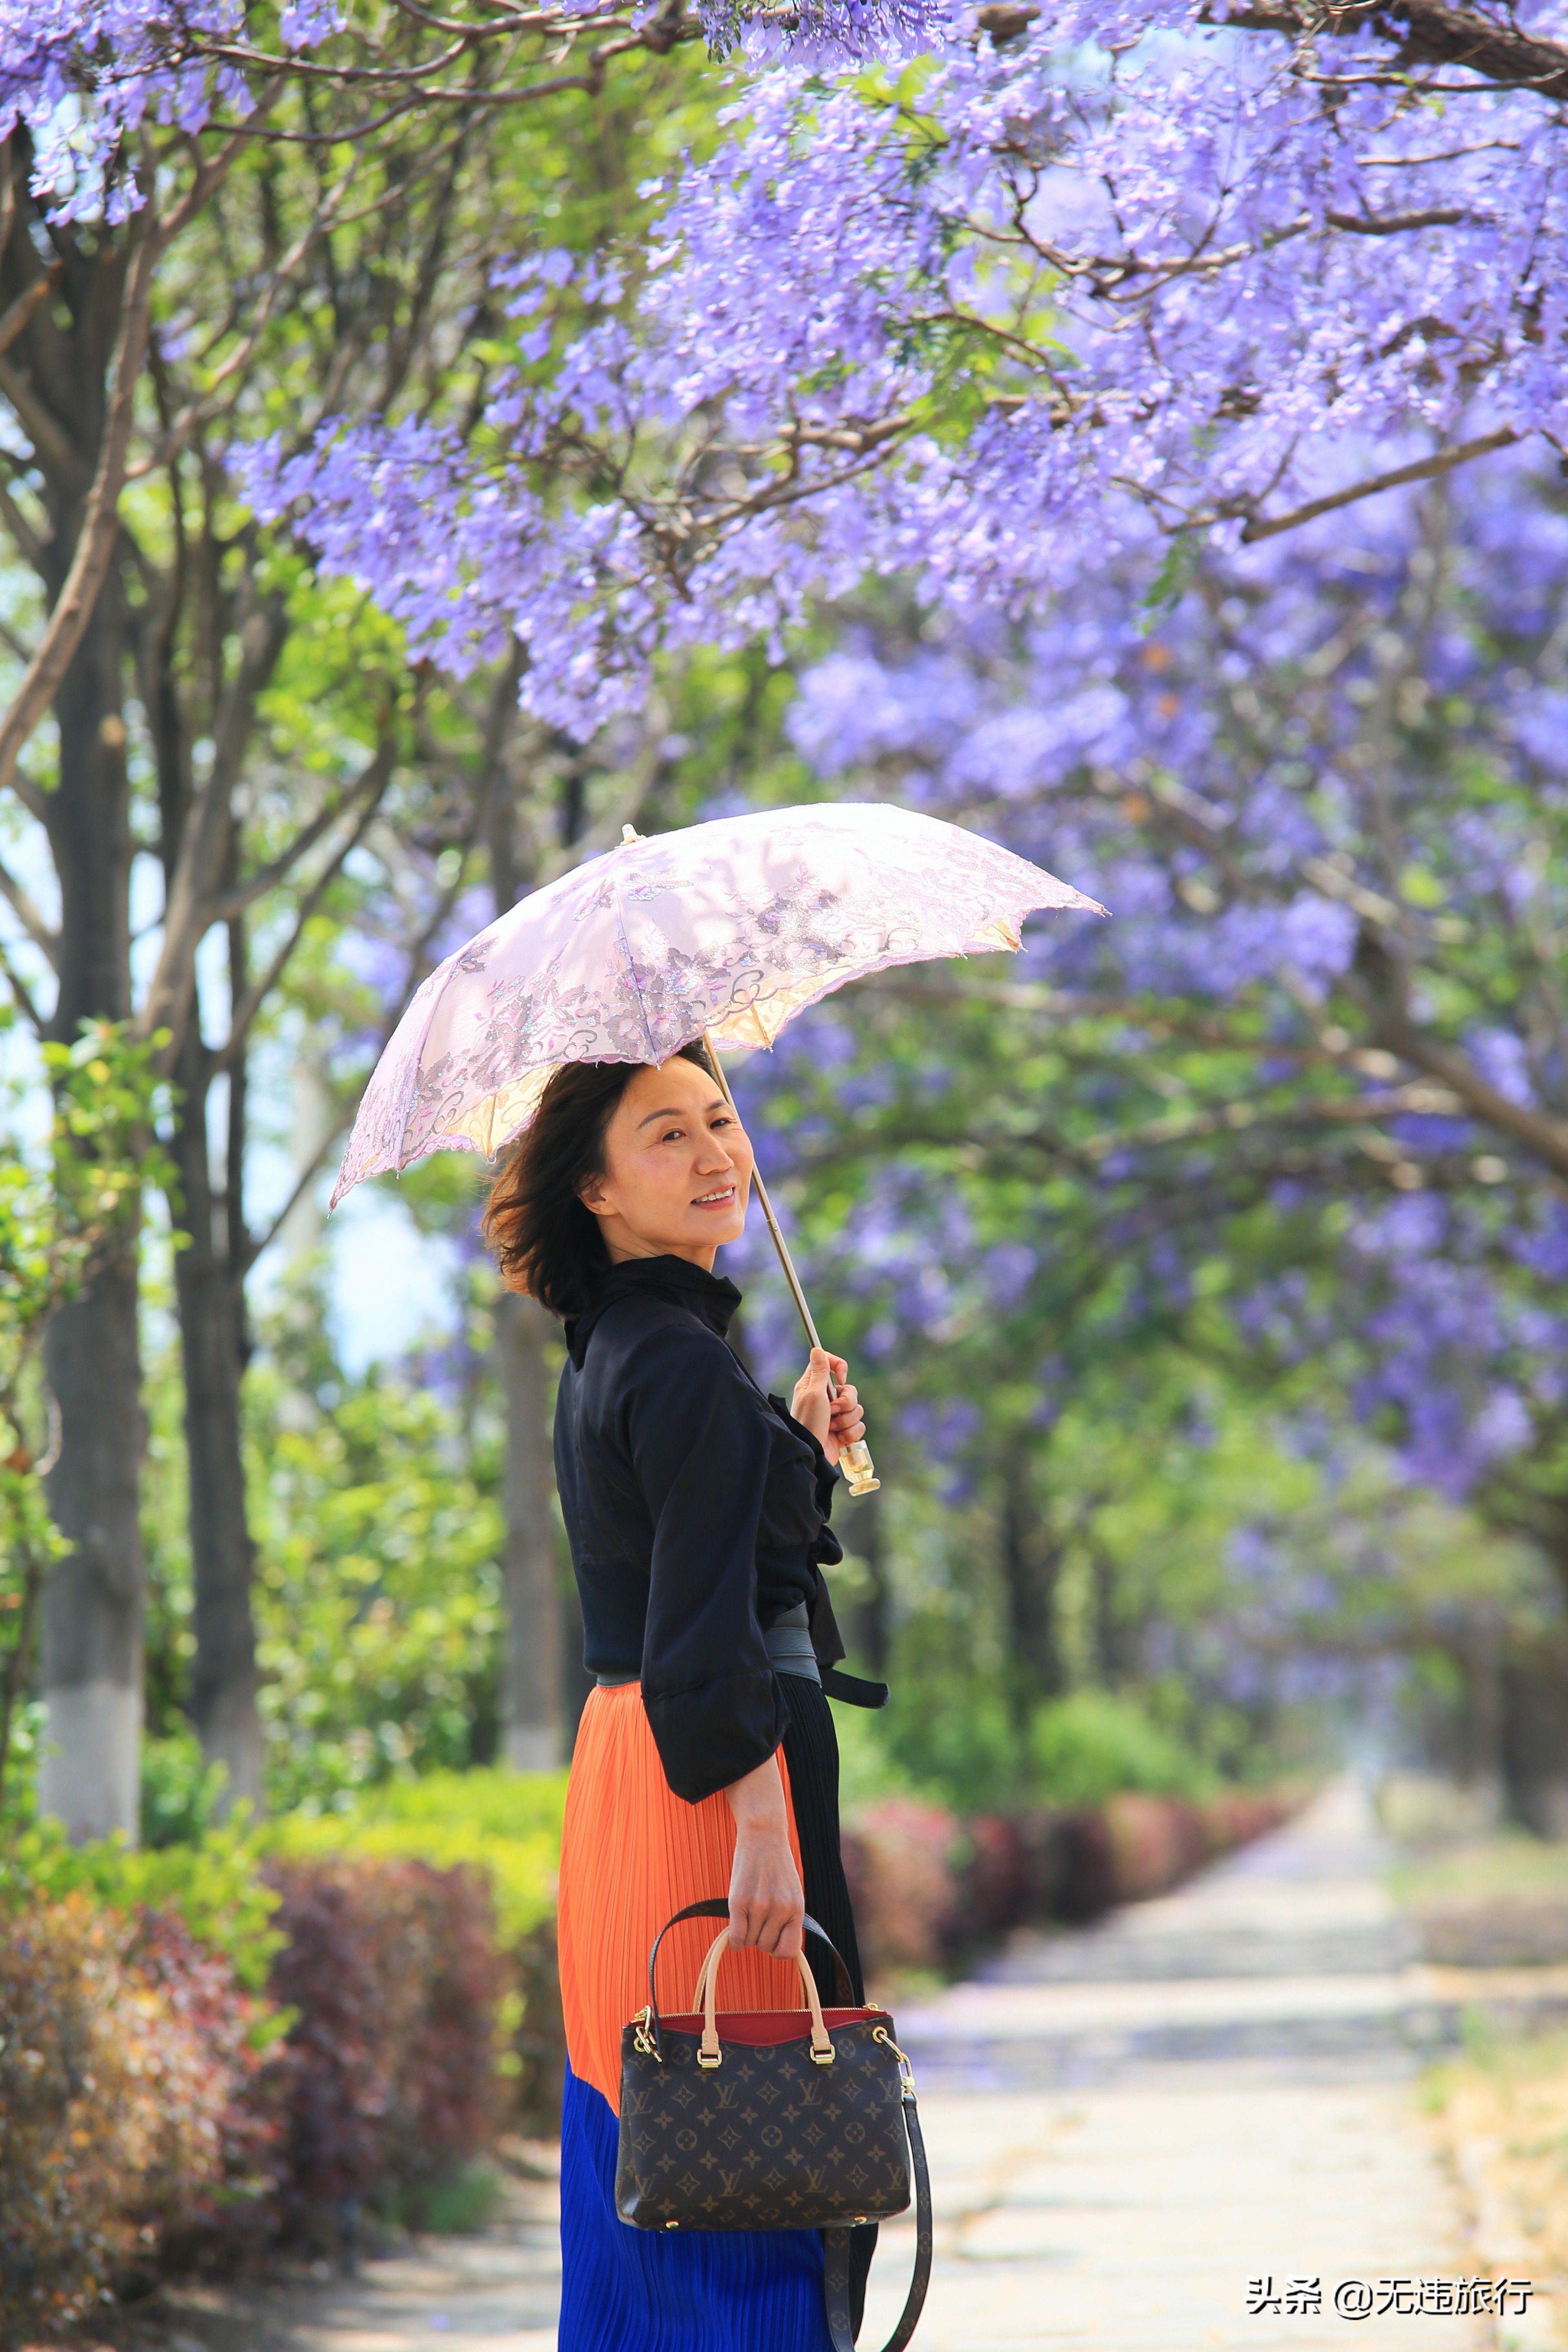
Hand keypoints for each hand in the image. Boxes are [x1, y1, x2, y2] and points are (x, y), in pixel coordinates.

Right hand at [724, 1755, 803, 1958]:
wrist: (763, 1836)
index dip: (778, 1950)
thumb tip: (779, 1950)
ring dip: (747, 1933)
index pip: (790, 1950)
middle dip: (761, 1937)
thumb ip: (788, 1919)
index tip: (773, 1941)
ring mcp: (759, 1905)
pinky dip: (734, 1940)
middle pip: (766, 1946)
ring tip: (749, 1913)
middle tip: (758, 1920)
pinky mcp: (739, 1900)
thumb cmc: (777, 1867)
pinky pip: (736, 1936)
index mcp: (796, 1909)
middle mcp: (780, 1909)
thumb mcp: (792, 1893)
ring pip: (750, 1941)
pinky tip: (735, 1933)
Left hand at [790, 1346, 866, 1467]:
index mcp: (813, 1385)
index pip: (829, 1363)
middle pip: (850, 1389)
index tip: (842, 1377)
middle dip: (846, 1402)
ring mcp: (835, 1415)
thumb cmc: (809, 1423)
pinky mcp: (844, 1430)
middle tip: (832, 1411)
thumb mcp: (812, 1394)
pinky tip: (839, 1438)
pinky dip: (851, 1433)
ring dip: (847, 1420)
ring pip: (857, 1408)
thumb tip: (817, 1348)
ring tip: (833, 1428)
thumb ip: (818, 1371)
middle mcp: (825, 1399)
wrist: (813, 1454)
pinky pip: (859, 1425)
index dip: (839, 1366)